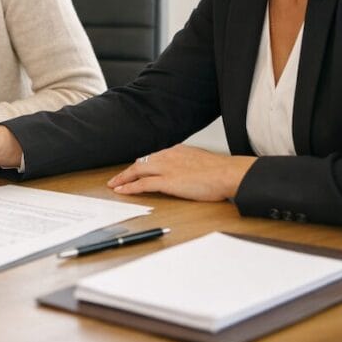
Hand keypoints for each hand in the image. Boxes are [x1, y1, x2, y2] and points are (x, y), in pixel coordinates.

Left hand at [105, 145, 255, 201]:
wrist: (227, 173)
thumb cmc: (220, 171)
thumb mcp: (202, 161)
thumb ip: (190, 164)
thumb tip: (189, 170)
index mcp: (177, 151)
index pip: (153, 157)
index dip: (142, 165)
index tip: (135, 169)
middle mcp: (168, 157)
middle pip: (141, 163)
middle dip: (127, 171)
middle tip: (117, 178)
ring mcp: (166, 168)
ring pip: (137, 171)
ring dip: (123, 178)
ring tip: (114, 185)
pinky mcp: (167, 181)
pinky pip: (142, 184)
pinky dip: (130, 187)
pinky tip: (122, 191)